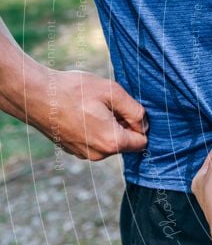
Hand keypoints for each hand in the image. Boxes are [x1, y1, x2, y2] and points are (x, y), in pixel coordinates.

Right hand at [28, 70, 147, 160]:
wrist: (35, 94)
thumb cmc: (74, 90)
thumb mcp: (113, 92)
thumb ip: (135, 111)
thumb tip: (144, 125)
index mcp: (112, 142)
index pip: (142, 142)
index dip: (140, 124)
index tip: (127, 109)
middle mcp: (98, 154)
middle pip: (126, 143)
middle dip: (123, 125)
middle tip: (108, 105)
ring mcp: (83, 154)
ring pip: (110, 142)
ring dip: (109, 127)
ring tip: (93, 108)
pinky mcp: (72, 149)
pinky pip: (94, 142)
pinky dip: (94, 129)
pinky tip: (82, 113)